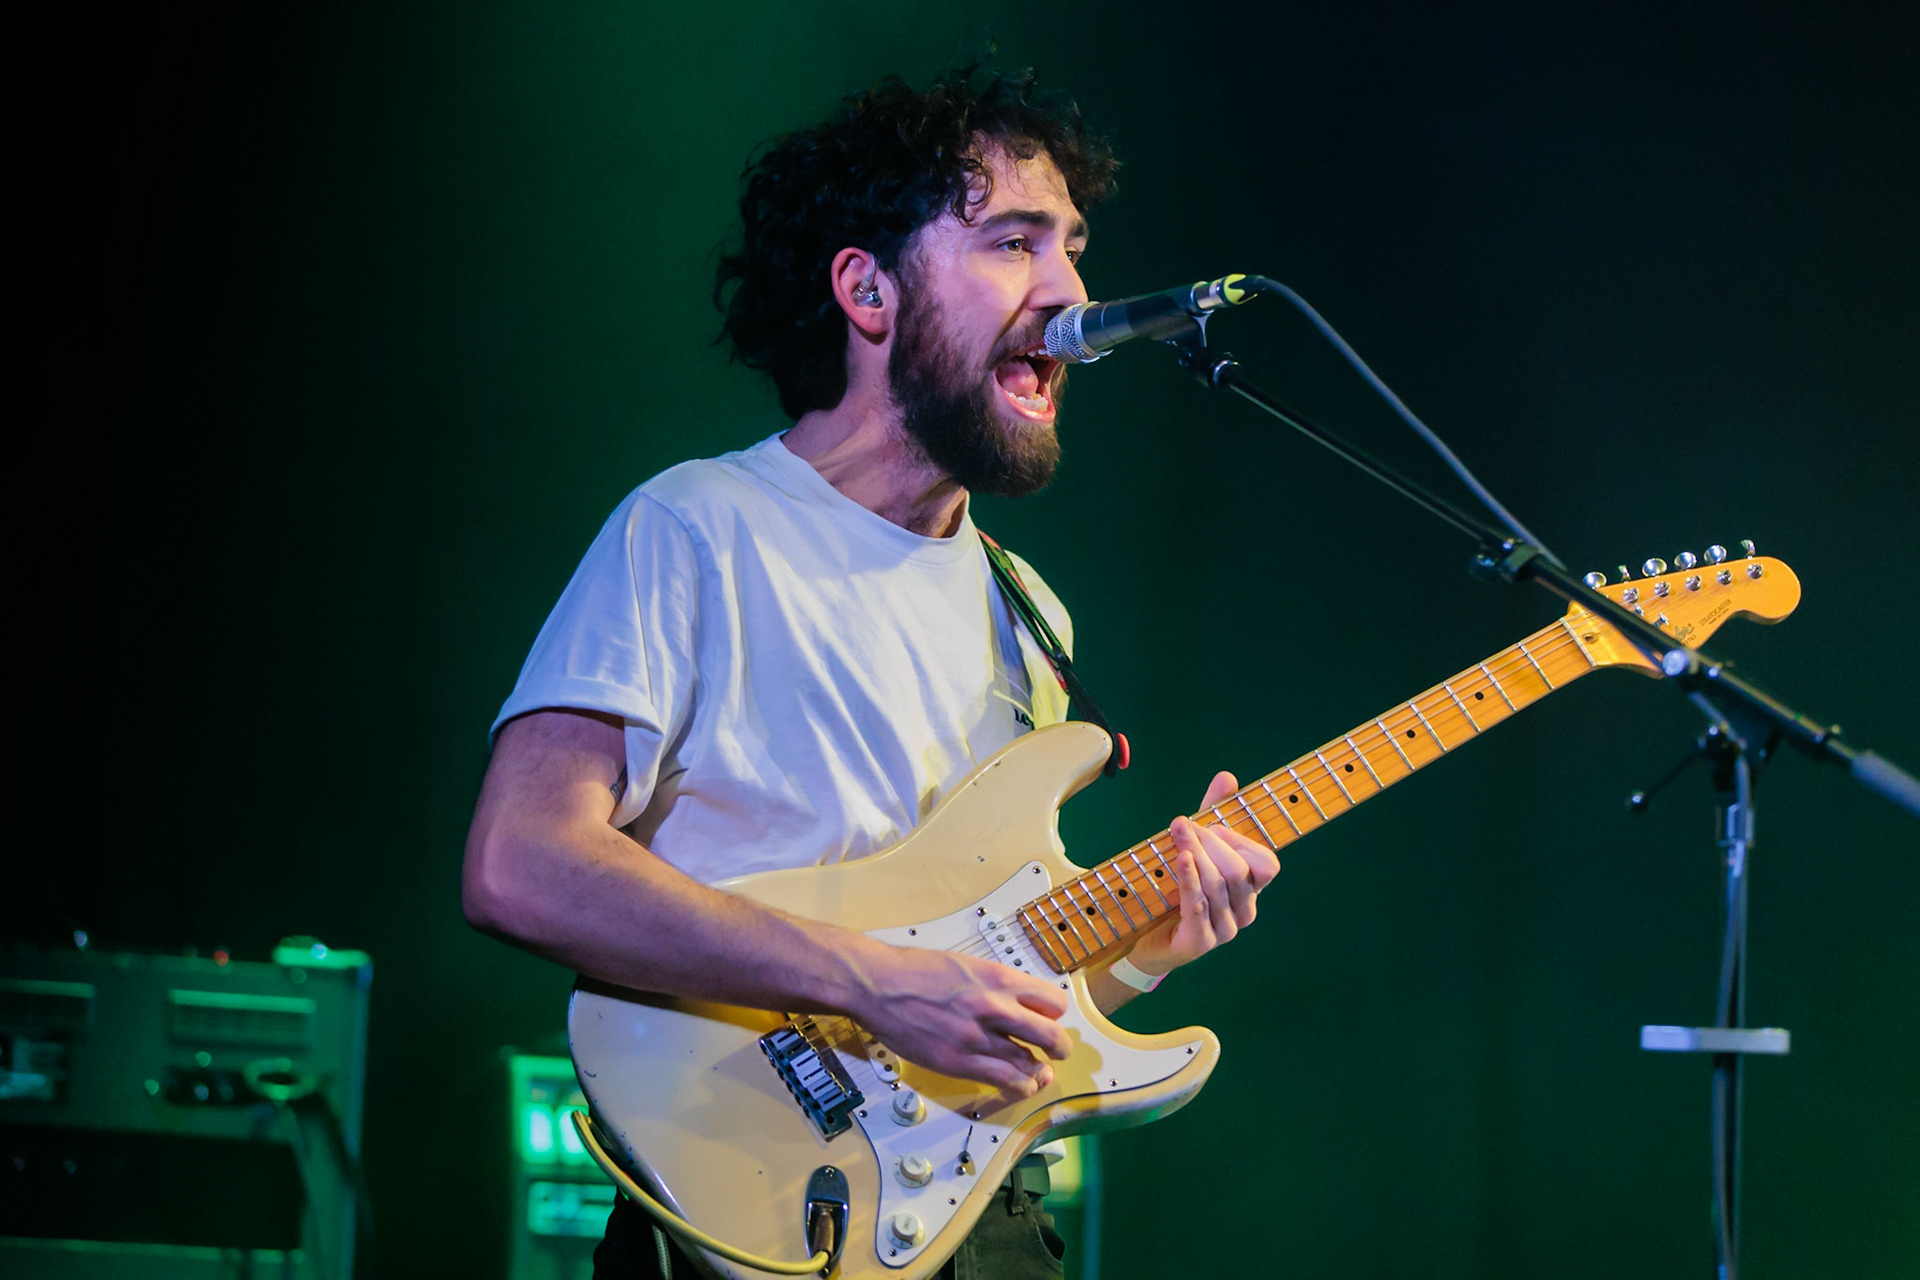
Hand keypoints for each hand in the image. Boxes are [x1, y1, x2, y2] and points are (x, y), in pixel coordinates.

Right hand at [846, 941, 1071, 1095]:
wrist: (878, 984)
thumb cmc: (915, 970)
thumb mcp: (967, 964)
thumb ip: (994, 984)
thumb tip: (1014, 1001)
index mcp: (998, 978)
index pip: (1052, 1001)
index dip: (1054, 1014)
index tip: (1048, 1019)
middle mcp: (994, 1007)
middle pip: (1050, 1035)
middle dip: (1058, 1047)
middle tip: (1057, 1051)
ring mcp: (977, 1037)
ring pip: (1028, 1062)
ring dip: (1038, 1070)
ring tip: (1039, 1073)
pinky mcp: (958, 1061)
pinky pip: (1002, 1079)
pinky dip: (1018, 1085)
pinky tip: (1021, 1085)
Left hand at [1126, 771, 1281, 977]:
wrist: (1148, 938)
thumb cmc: (1177, 890)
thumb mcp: (1197, 848)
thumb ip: (1214, 814)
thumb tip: (1227, 776)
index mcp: (1250, 891)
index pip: (1267, 865)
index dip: (1241, 841)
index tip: (1213, 825)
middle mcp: (1244, 912)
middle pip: (1238, 871)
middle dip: (1210, 842)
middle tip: (1184, 826)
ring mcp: (1224, 930)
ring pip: (1217, 885)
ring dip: (1195, 853)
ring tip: (1177, 831)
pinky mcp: (1200, 942)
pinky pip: (1199, 905)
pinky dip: (1190, 878)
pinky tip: (1181, 858)